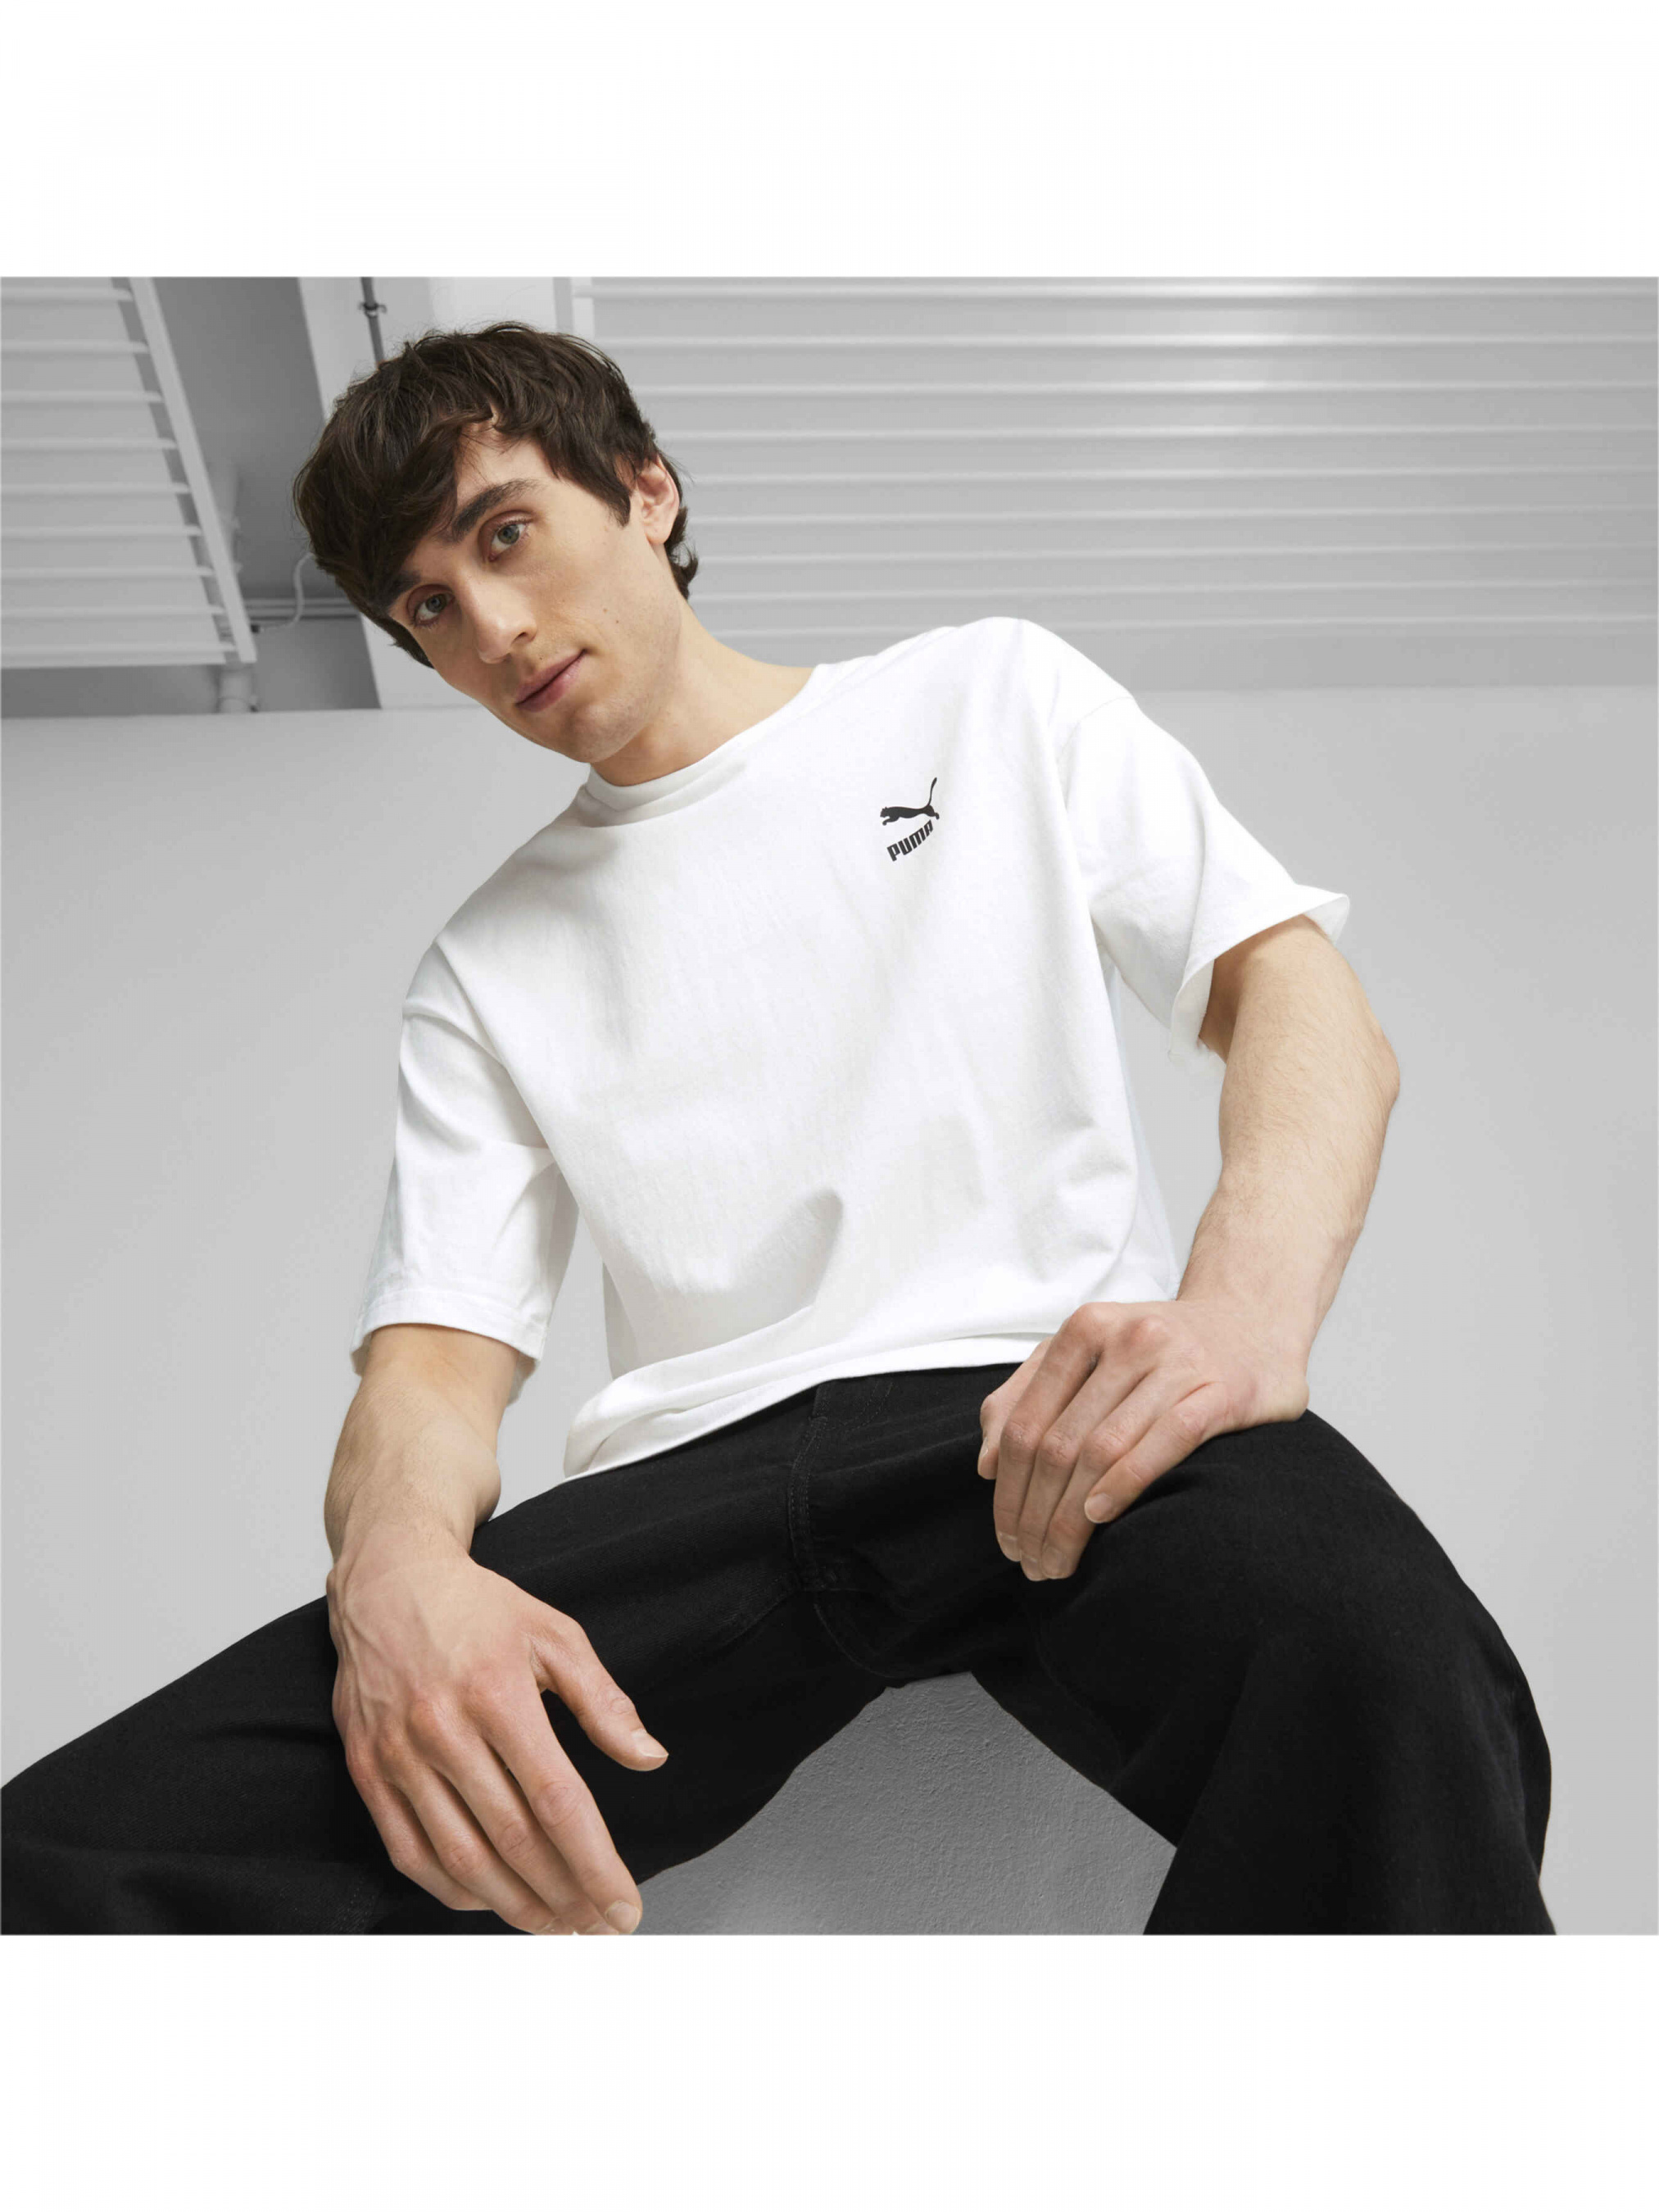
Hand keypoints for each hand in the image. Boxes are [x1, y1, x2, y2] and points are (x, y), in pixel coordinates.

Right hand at [326, 1540, 667, 1932]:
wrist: (388, 1580)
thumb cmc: (478, 1608)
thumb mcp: (555, 1635)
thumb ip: (604, 1701)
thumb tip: (649, 1757)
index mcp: (498, 1693)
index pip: (557, 1801)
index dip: (595, 1863)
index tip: (624, 1903)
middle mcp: (443, 1729)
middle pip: (512, 1840)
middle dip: (565, 1896)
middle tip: (599, 1928)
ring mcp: (398, 1754)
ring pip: (461, 1857)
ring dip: (515, 1905)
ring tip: (557, 1926)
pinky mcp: (367, 1769)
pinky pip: (409, 1852)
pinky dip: (453, 1890)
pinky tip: (492, 1901)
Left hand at [977, 1297, 1310, 1579]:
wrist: (1253, 1323)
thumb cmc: (1158, 1351)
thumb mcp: (1086, 1356)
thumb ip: (1027, 1396)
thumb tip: (986, 1465)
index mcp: (1085, 1328)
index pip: (1027, 1423)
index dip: (1008, 1489)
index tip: (1005, 1538)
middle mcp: (1128, 1338)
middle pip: (1059, 1443)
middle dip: (1036, 1514)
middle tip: (1030, 1562)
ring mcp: (1178, 1362)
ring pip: (1104, 1449)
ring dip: (1072, 1517)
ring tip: (1059, 1559)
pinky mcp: (1223, 1391)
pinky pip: (1167, 1440)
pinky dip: (1127, 1481)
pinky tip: (1100, 1515)